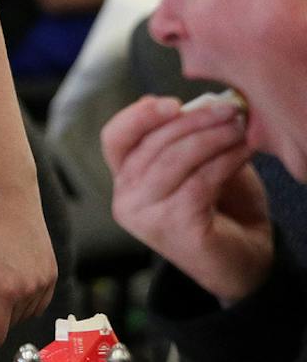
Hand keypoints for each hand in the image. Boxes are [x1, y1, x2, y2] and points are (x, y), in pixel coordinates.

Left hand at [0, 178, 58, 342]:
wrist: (10, 200)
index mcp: (4, 292)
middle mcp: (29, 292)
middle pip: (8, 326)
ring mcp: (45, 284)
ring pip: (24, 316)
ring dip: (9, 308)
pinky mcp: (53, 275)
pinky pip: (39, 303)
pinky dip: (26, 300)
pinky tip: (14, 278)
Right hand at [102, 94, 271, 303]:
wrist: (247, 260)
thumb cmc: (223, 209)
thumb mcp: (199, 165)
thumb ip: (186, 139)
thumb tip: (190, 104)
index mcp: (125, 180)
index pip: (115, 139)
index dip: (138, 116)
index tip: (173, 102)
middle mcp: (125, 199)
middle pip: (150, 144)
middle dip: (192, 120)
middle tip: (229, 109)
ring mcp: (145, 217)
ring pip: (174, 160)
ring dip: (212, 137)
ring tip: (239, 128)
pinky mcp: (173, 228)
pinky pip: (198, 181)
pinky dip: (224, 160)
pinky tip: (243, 152)